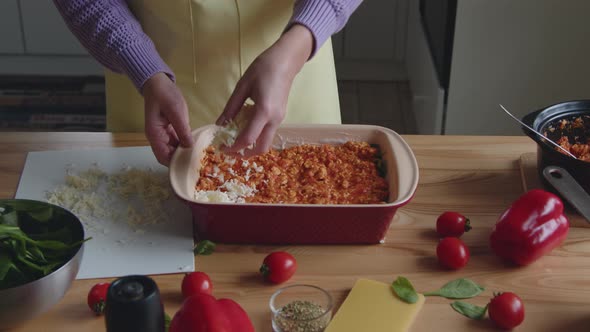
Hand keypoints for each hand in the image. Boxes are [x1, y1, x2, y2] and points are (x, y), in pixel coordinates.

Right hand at [143, 73, 193, 165]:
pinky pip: (178, 141)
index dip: (175, 163)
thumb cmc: (164, 95)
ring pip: (174, 150)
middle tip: (198, 163)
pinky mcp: (170, 130)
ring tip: (200, 156)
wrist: (158, 83)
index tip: (189, 165)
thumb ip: (182, 130)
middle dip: (182, 160)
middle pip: (169, 155)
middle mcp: (158, 137)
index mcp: (154, 135)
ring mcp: (164, 134)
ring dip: (185, 153)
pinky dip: (186, 144)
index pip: (163, 157)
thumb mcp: (176, 112)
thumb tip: (190, 146)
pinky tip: (197, 146)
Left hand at [217, 24, 313, 155]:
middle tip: (229, 151)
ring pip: (265, 142)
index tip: (221, 148)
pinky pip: (267, 133)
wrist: (285, 61)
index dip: (233, 147)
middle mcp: (274, 119)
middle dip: (245, 154)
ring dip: (250, 146)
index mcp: (264, 111)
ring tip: (234, 140)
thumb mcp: (242, 86)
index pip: (248, 139)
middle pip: (261, 148)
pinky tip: (244, 128)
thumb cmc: (263, 69)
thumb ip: (231, 107)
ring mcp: (279, 119)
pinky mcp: (280, 116)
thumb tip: (219, 124)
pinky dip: (256, 137)